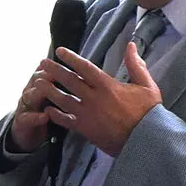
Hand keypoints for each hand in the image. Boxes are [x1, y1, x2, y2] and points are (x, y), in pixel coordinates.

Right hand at [6, 49, 81, 153]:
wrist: (26, 133)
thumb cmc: (44, 112)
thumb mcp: (54, 97)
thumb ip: (64, 85)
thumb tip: (83, 73)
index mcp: (40, 84)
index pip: (46, 70)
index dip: (56, 66)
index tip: (69, 64)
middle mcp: (31, 91)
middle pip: (36, 79)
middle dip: (47, 75)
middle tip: (57, 74)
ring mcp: (25, 106)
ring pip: (30, 96)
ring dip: (39, 93)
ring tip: (47, 92)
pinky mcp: (22, 121)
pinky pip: (27, 118)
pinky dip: (36, 117)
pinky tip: (45, 116)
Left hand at [37, 43, 161, 155]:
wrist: (146, 140)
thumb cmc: (148, 112)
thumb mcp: (146, 85)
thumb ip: (136, 65)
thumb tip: (131, 44)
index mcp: (108, 86)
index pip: (85, 68)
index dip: (71, 58)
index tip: (59, 51)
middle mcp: (94, 98)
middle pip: (69, 81)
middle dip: (54, 71)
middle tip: (41, 64)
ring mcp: (87, 115)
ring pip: (63, 100)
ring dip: (49, 91)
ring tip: (37, 83)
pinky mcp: (85, 129)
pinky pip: (66, 121)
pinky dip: (56, 115)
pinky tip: (46, 110)